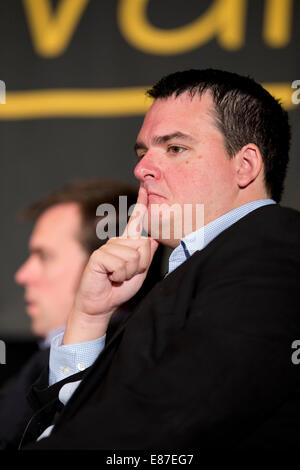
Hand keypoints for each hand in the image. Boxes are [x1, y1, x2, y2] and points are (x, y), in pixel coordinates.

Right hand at [63, 187, 158, 343]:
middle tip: (128, 274)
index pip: (137, 219)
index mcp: (127, 243)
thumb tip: (152, 237)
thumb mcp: (140, 271)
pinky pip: (121, 263)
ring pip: (134, 256)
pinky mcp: (99, 256)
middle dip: (141, 264)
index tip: (146, 185)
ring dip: (129, 272)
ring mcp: (107, 247)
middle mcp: (117, 241)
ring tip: (118, 276)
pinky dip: (119, 275)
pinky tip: (110, 277)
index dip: (142, 202)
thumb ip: (146, 255)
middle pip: (143, 245)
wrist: (101, 305)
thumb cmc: (120, 288)